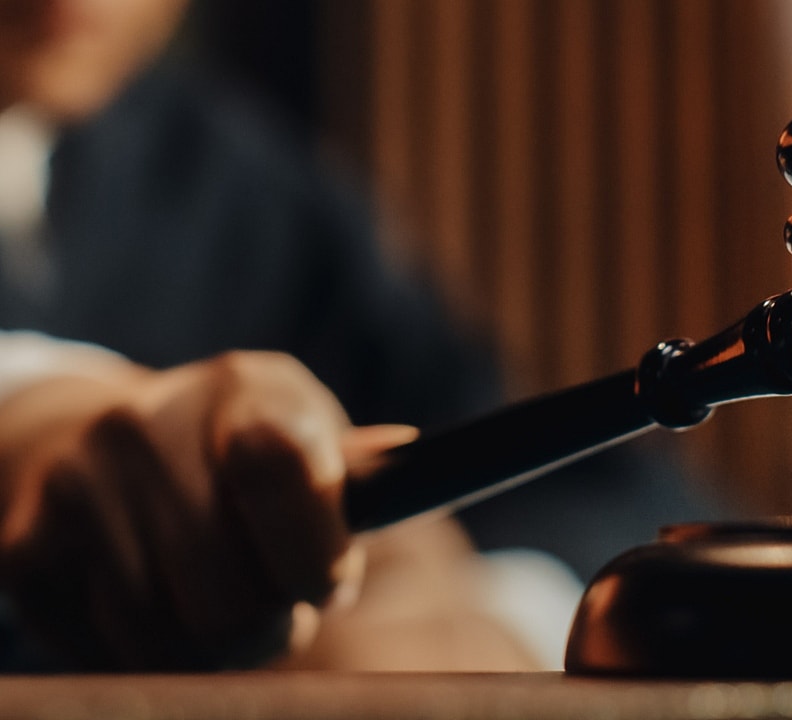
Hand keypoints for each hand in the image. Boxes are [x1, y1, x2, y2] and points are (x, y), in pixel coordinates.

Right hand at [0, 350, 413, 669]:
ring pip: (171, 637)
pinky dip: (151, 653)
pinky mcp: (27, 547)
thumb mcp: (308, 439)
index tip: (327, 583)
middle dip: (271, 626)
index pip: (280, 466)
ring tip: (226, 610)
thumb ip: (360, 473)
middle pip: (230, 597)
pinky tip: (163, 607)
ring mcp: (78, 484)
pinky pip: (110, 651)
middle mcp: (150, 423)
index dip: (315, 554)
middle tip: (279, 608)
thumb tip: (410, 468)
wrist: (95, 442)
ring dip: (215, 649)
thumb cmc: (242, 456)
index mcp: (245, 389)